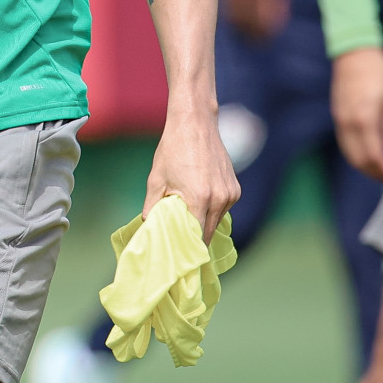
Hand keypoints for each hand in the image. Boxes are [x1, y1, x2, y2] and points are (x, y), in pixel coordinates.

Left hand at [143, 95, 240, 241]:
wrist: (195, 123)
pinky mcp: (235, 188)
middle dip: (195, 241)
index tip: (180, 258)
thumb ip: (151, 206)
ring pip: (217, 222)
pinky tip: (198, 207)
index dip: (188, 249)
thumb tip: (147, 226)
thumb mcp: (155, 180)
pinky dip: (212, 212)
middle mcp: (220, 199)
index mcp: (199, 199)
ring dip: (204, 225)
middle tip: (181, 248)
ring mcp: (230, 193)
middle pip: (208, 233)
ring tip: (187, 226)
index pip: (197, 237)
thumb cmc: (172, 150)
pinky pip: (223, 209)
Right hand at [330, 46, 382, 181]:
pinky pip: (345, 144)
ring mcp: (340, 122)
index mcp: (364, 119)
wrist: (354, 56)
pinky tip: (368, 156)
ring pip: (349, 154)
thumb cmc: (379, 74)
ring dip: (364, 167)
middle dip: (374, 173)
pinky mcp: (337, 118)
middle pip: (359, 159)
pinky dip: (356, 156)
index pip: (373, 155)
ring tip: (380, 171)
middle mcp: (348, 124)